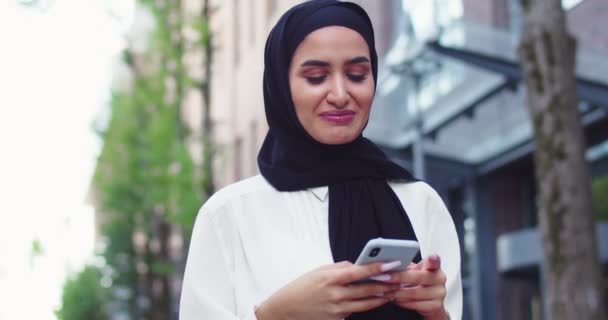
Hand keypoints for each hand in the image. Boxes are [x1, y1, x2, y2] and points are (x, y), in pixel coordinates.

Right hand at [255, 261, 402, 319]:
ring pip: (366, 303)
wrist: (285, 310)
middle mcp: (335, 294)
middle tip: (400, 278)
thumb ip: (340, 268)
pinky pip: (355, 311)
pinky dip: (367, 305)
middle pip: (367, 289)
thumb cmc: (302, 287)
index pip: (358, 272)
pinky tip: (377, 300)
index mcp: (330, 278)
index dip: (377, 267)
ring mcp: (337, 309)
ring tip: (394, 291)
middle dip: (386, 284)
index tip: (391, 263)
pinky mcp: (337, 319)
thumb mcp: (319, 271)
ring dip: (382, 297)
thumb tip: (359, 266)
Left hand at [380, 255, 448, 319]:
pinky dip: (401, 302)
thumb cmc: (419, 284)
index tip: (431, 257)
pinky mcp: (435, 306)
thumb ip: (406, 265)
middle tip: (384, 277)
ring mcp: (438, 294)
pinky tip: (392, 298)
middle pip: (418, 277)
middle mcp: (439, 279)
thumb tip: (388, 260)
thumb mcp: (415, 271)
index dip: (433, 260)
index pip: (435, 262)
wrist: (431, 303)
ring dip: (396, 292)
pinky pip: (414, 304)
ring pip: (414, 293)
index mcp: (434, 267)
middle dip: (399, 277)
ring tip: (383, 289)